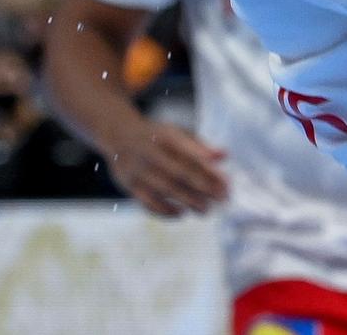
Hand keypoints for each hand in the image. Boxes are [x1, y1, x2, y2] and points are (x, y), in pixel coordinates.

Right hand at [104, 118, 228, 216]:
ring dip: (187, 201)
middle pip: (180, 173)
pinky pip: (147, 201)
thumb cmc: (158, 136)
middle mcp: (151, 153)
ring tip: (206, 210)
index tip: (227, 180)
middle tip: (222, 199)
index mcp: (166, 136)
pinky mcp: (129, 185)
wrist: (119, 135)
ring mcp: (138, 170)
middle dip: (203, 187)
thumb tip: (224, 156)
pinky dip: (164, 210)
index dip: (209, 169)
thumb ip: (200, 145)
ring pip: (165, 189)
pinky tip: (181, 214)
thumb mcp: (178, 132)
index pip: (190, 153)